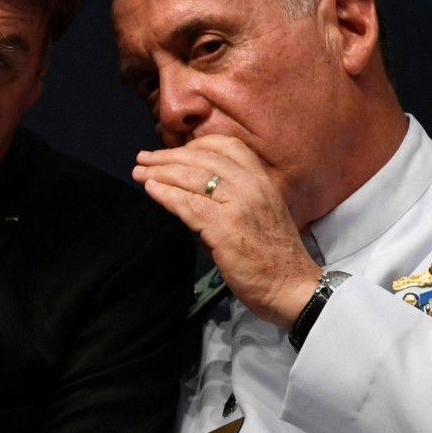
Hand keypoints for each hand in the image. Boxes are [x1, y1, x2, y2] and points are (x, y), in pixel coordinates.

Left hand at [132, 134, 322, 329]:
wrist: (292, 287)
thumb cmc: (274, 256)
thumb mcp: (261, 212)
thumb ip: (234, 197)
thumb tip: (195, 190)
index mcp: (262, 180)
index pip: (227, 146)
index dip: (195, 145)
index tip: (174, 151)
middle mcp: (252, 185)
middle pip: (202, 159)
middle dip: (168, 156)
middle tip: (144, 158)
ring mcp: (239, 204)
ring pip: (191, 178)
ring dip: (160, 172)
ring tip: (139, 172)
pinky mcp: (225, 226)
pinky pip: (188, 204)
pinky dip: (165, 194)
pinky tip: (150, 190)